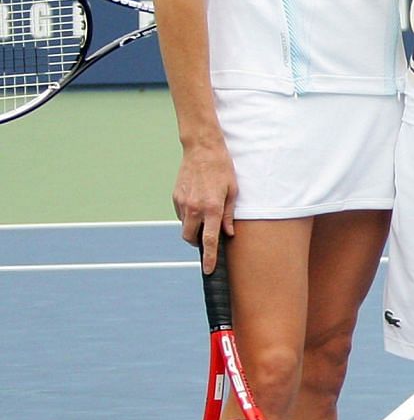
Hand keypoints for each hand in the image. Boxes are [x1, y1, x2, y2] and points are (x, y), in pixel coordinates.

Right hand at [174, 142, 237, 272]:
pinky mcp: (175, 197)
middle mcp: (194, 208)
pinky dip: (188, 216)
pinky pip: (181, 215)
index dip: (209, 257)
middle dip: (197, 243)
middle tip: (208, 236)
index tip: (208, 270)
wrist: (202, 149)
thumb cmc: (222, 170)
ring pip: (184, 227)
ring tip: (205, 213)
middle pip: (190, 238)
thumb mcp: (233, 192)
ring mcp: (182, 203)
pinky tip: (197, 203)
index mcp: (211, 208)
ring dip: (193, 228)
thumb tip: (228, 234)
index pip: (209, 240)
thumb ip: (229, 215)